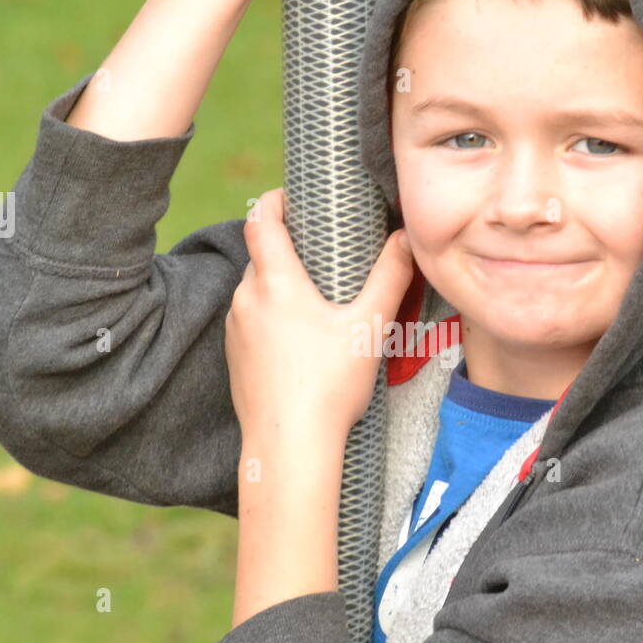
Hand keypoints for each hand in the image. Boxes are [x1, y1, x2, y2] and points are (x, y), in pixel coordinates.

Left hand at [225, 187, 414, 445]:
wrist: (289, 447)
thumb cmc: (329, 386)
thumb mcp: (369, 327)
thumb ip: (391, 277)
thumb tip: (406, 238)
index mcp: (275, 283)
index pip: (260, 219)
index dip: (275, 200)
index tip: (293, 196)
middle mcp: (246, 300)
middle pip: (261, 257)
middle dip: (288, 250)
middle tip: (323, 255)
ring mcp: (235, 331)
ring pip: (256, 292)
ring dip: (281, 288)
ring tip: (317, 302)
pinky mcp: (235, 359)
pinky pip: (251, 324)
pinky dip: (272, 320)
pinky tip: (301, 343)